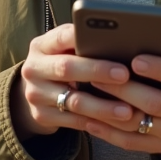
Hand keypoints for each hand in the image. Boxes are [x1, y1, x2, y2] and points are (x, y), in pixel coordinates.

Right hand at [11, 23, 136, 139]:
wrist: (37, 91)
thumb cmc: (63, 63)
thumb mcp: (65, 49)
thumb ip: (83, 45)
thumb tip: (119, 43)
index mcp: (41, 45)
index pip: (62, 36)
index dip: (85, 38)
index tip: (111, 41)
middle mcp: (33, 68)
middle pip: (66, 68)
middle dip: (97, 71)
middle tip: (124, 75)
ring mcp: (35, 94)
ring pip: (73, 100)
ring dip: (103, 106)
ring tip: (127, 110)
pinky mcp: (41, 116)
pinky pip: (75, 121)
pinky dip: (98, 122)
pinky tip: (116, 123)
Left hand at [86, 28, 160, 159]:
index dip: (160, 68)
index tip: (136, 59)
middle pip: (156, 103)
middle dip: (125, 89)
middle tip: (98, 75)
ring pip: (139, 124)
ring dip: (110, 110)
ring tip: (88, 93)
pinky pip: (132, 142)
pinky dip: (109, 131)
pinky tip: (90, 118)